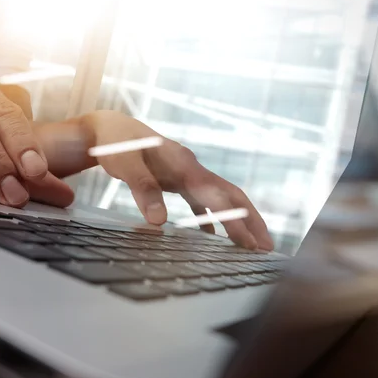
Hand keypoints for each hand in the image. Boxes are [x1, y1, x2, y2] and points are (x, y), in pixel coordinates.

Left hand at [85, 111, 272, 249]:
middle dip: (251, 221)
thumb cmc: (117, 145)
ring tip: (252, 246)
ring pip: (221, 197)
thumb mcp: (125, 165)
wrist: (110, 128)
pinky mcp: (178, 179)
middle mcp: (192, 168)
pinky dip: (212, 217)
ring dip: (237, 220)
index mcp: (184, 164)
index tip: (251, 245)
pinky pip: (203, 200)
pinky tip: (213, 237)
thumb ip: (143, 190)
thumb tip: (158, 222)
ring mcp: (187, 173)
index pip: (218, 197)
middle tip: (267, 249)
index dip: (236, 221)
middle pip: (232, 195)